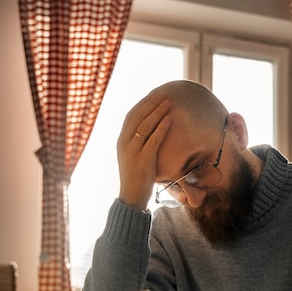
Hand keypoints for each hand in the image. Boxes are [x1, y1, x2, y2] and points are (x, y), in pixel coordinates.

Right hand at [117, 93, 170, 209]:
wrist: (131, 197)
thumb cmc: (136, 177)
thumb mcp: (134, 157)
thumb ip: (138, 143)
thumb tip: (151, 131)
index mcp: (122, 141)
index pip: (131, 116)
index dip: (143, 104)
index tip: (154, 95)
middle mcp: (124, 144)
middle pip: (137, 117)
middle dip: (151, 103)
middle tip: (163, 94)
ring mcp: (133, 151)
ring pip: (144, 125)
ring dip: (157, 112)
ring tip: (168, 103)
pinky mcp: (143, 160)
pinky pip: (152, 140)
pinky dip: (161, 128)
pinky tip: (169, 120)